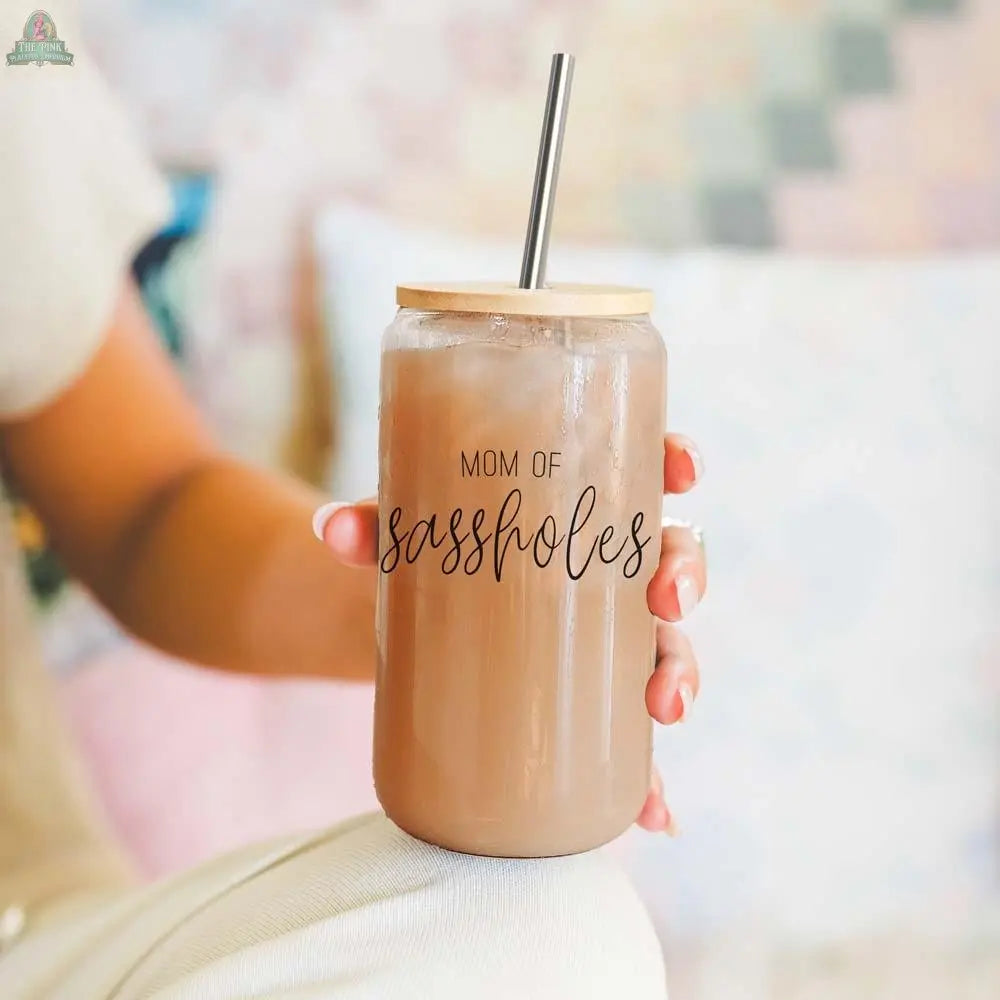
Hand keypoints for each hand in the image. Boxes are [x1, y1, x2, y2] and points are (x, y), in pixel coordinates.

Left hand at [313, 433, 705, 836]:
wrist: (403, 626)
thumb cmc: (425, 559)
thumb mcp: (403, 540)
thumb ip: (374, 530)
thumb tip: (331, 528)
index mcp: (576, 507)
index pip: (642, 472)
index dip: (675, 463)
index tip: (682, 471)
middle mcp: (603, 570)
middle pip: (671, 560)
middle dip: (685, 576)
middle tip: (668, 599)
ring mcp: (602, 639)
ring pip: (667, 647)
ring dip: (681, 674)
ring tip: (664, 706)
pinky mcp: (584, 700)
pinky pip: (631, 738)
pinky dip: (649, 778)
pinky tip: (653, 813)